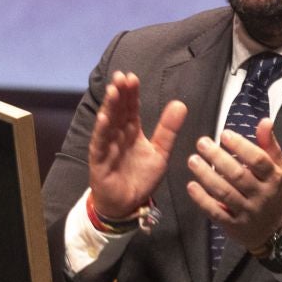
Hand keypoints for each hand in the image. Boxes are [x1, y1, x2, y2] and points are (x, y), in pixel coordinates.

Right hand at [87, 72, 186, 218]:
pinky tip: (104, 118)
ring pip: (108, 123)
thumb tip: (181, 103)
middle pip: (118, 111)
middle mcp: (118, 135)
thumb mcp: (160, 153)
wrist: (127, 204)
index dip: (131, 94)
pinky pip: (100, 144)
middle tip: (121, 77)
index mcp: (132, 132)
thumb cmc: (140, 178)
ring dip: (109, 107)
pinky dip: (102, 131)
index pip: (131, 108)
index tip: (132, 78)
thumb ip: (168, 130)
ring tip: (113, 91)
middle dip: (119, 94)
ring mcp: (107, 146)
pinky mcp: (100, 161)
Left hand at [185, 116, 281, 253]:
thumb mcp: (278, 168)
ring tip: (192, 160)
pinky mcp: (234, 225)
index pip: (259, 160)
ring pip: (225, 193)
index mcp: (274, 178)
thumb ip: (269, 145)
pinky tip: (191, 186)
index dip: (241, 146)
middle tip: (201, 143)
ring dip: (207, 176)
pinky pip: (216, 212)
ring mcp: (248, 212)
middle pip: (238, 175)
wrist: (277, 231)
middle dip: (218, 158)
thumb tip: (264, 121)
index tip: (224, 134)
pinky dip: (202, 200)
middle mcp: (262, 195)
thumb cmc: (274, 192)